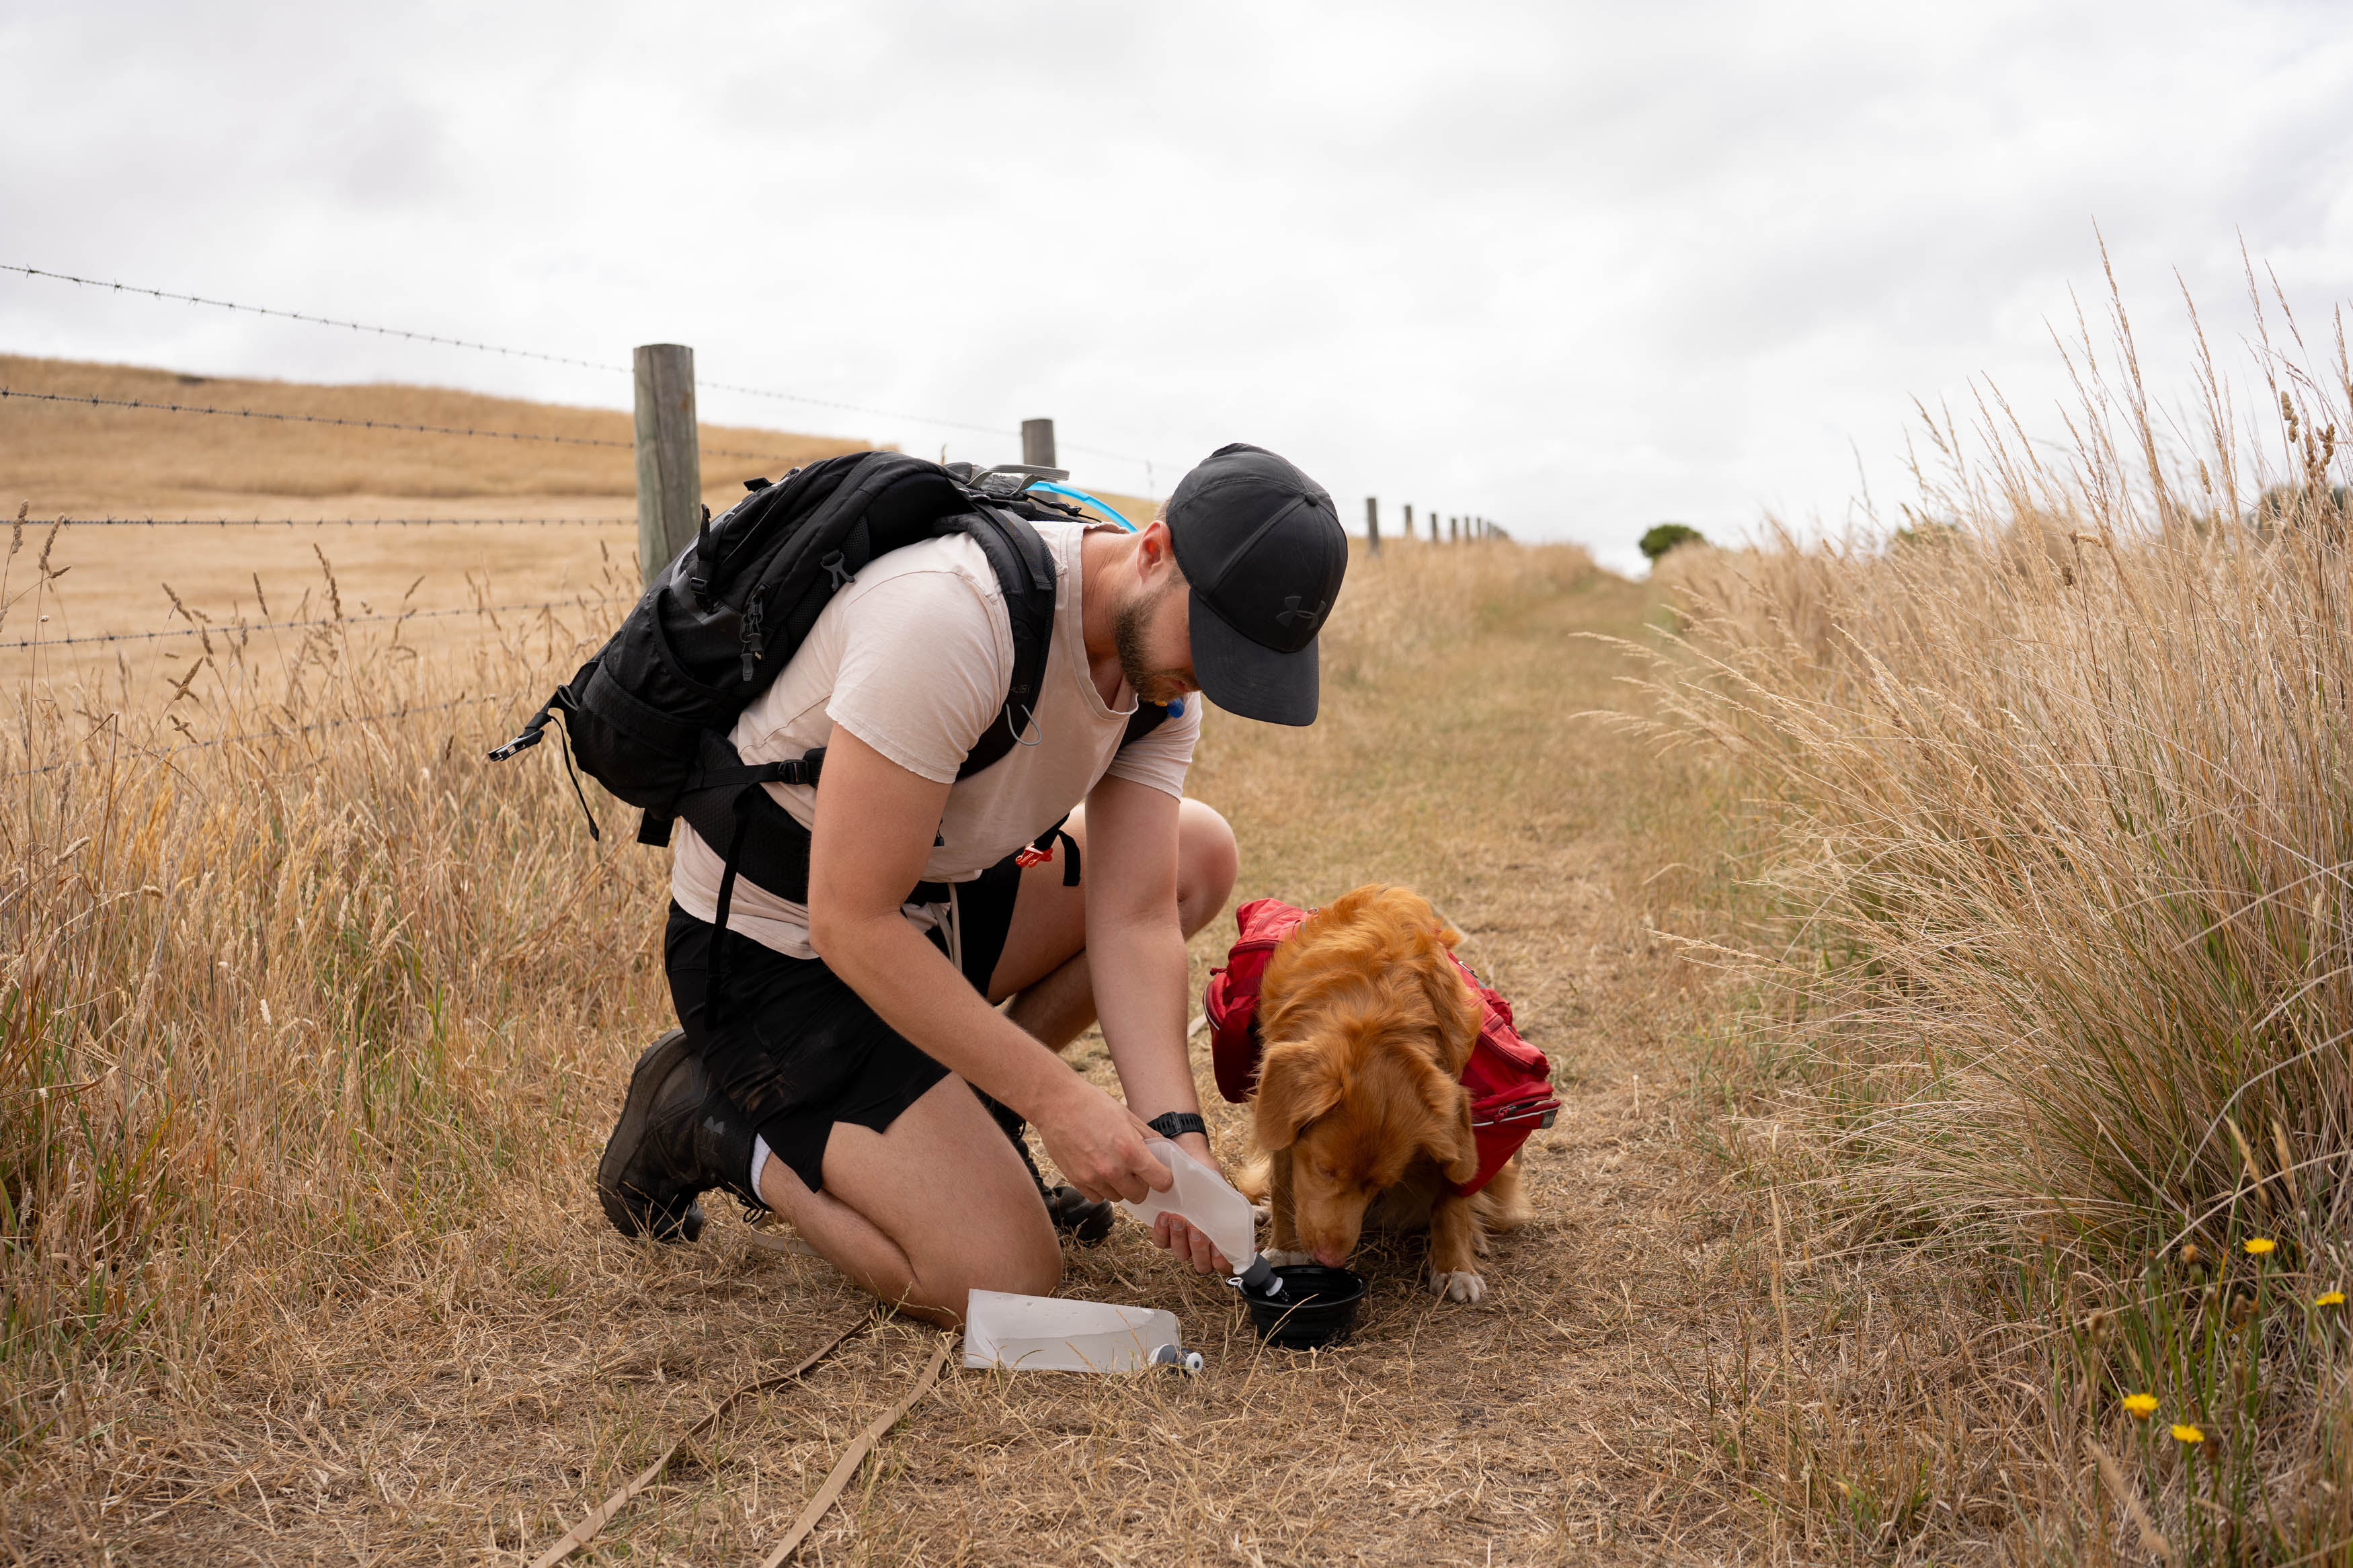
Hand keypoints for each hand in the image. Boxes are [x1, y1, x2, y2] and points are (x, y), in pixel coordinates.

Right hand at [1032, 1078, 1167, 1204]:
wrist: (1057, 1103)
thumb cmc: (1093, 1105)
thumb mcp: (1128, 1116)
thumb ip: (1148, 1138)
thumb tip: (1163, 1154)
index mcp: (1131, 1151)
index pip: (1161, 1182)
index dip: (1164, 1178)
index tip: (1159, 1174)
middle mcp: (1113, 1169)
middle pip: (1139, 1196)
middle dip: (1141, 1184)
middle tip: (1135, 1169)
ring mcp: (1093, 1178)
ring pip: (1118, 1197)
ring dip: (1119, 1186)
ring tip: (1112, 1165)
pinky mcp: (1076, 1181)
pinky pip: (1097, 1197)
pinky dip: (1101, 1188)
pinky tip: (1097, 1169)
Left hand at [1148, 1132, 1233, 1275]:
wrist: (1189, 1157)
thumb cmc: (1209, 1177)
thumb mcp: (1223, 1192)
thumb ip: (1230, 1211)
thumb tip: (1243, 1231)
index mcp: (1221, 1238)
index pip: (1226, 1265)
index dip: (1224, 1263)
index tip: (1219, 1248)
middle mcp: (1202, 1244)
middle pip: (1202, 1265)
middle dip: (1199, 1249)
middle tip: (1197, 1229)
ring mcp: (1182, 1239)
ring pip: (1181, 1254)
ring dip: (1180, 1239)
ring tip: (1178, 1217)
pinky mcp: (1163, 1231)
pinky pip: (1161, 1242)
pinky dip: (1162, 1232)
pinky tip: (1164, 1216)